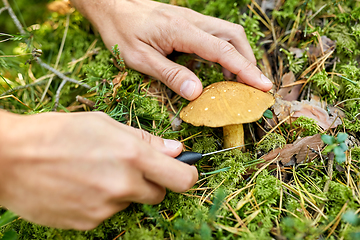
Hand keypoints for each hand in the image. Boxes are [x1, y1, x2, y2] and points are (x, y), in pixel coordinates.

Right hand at [0, 111, 197, 229]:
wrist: (11, 158)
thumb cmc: (58, 132)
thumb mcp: (104, 124)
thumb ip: (145, 140)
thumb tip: (176, 150)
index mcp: (132, 156)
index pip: (182, 178)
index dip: (188, 174)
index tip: (184, 171)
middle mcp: (123, 185)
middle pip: (159, 194)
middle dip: (151, 183)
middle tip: (130, 169)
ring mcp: (105, 208)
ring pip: (130, 203)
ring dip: (123, 191)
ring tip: (96, 173)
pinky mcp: (88, 223)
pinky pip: (108, 213)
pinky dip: (102, 202)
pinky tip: (82, 186)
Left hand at [70, 0, 272, 99]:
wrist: (111, 5)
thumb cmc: (120, 31)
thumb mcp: (139, 58)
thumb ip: (169, 74)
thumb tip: (197, 93)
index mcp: (182, 30)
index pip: (223, 51)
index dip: (245, 70)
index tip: (262, 86)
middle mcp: (193, 21)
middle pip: (234, 36)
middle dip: (248, 61)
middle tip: (253, 86)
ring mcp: (192, 20)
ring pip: (228, 33)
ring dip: (239, 56)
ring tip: (239, 81)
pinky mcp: (188, 22)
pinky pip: (216, 34)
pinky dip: (225, 52)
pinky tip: (219, 69)